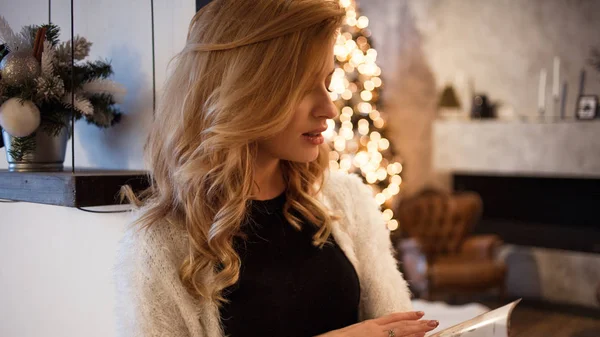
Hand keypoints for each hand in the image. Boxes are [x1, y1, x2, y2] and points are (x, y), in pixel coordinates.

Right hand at [315, 311, 438, 336]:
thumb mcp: (354, 334)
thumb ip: (367, 333)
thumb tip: (372, 333)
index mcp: (368, 325)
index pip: (392, 318)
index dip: (407, 315)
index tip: (419, 313)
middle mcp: (373, 329)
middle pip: (400, 324)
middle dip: (418, 323)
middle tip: (433, 321)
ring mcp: (374, 335)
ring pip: (400, 331)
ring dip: (417, 330)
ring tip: (431, 326)